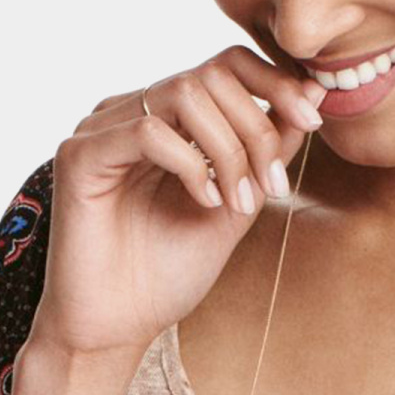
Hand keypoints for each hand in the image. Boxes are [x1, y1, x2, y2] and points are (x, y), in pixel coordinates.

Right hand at [30, 43, 326, 366]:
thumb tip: (309, 98)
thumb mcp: (236, 206)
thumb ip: (266, 155)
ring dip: (229, 148)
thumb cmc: (168, 274)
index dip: (274, 82)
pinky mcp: (79, 155)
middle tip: (274, 184)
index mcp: (167, 119)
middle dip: (257, 127)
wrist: (117, 328)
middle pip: (210, 75)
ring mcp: (103, 129)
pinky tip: (204, 202)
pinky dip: (190, 164)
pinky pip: (147, 130)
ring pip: (183, 93)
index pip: (224, 66)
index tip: (314, 115)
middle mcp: (132, 112)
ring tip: (239, 201)